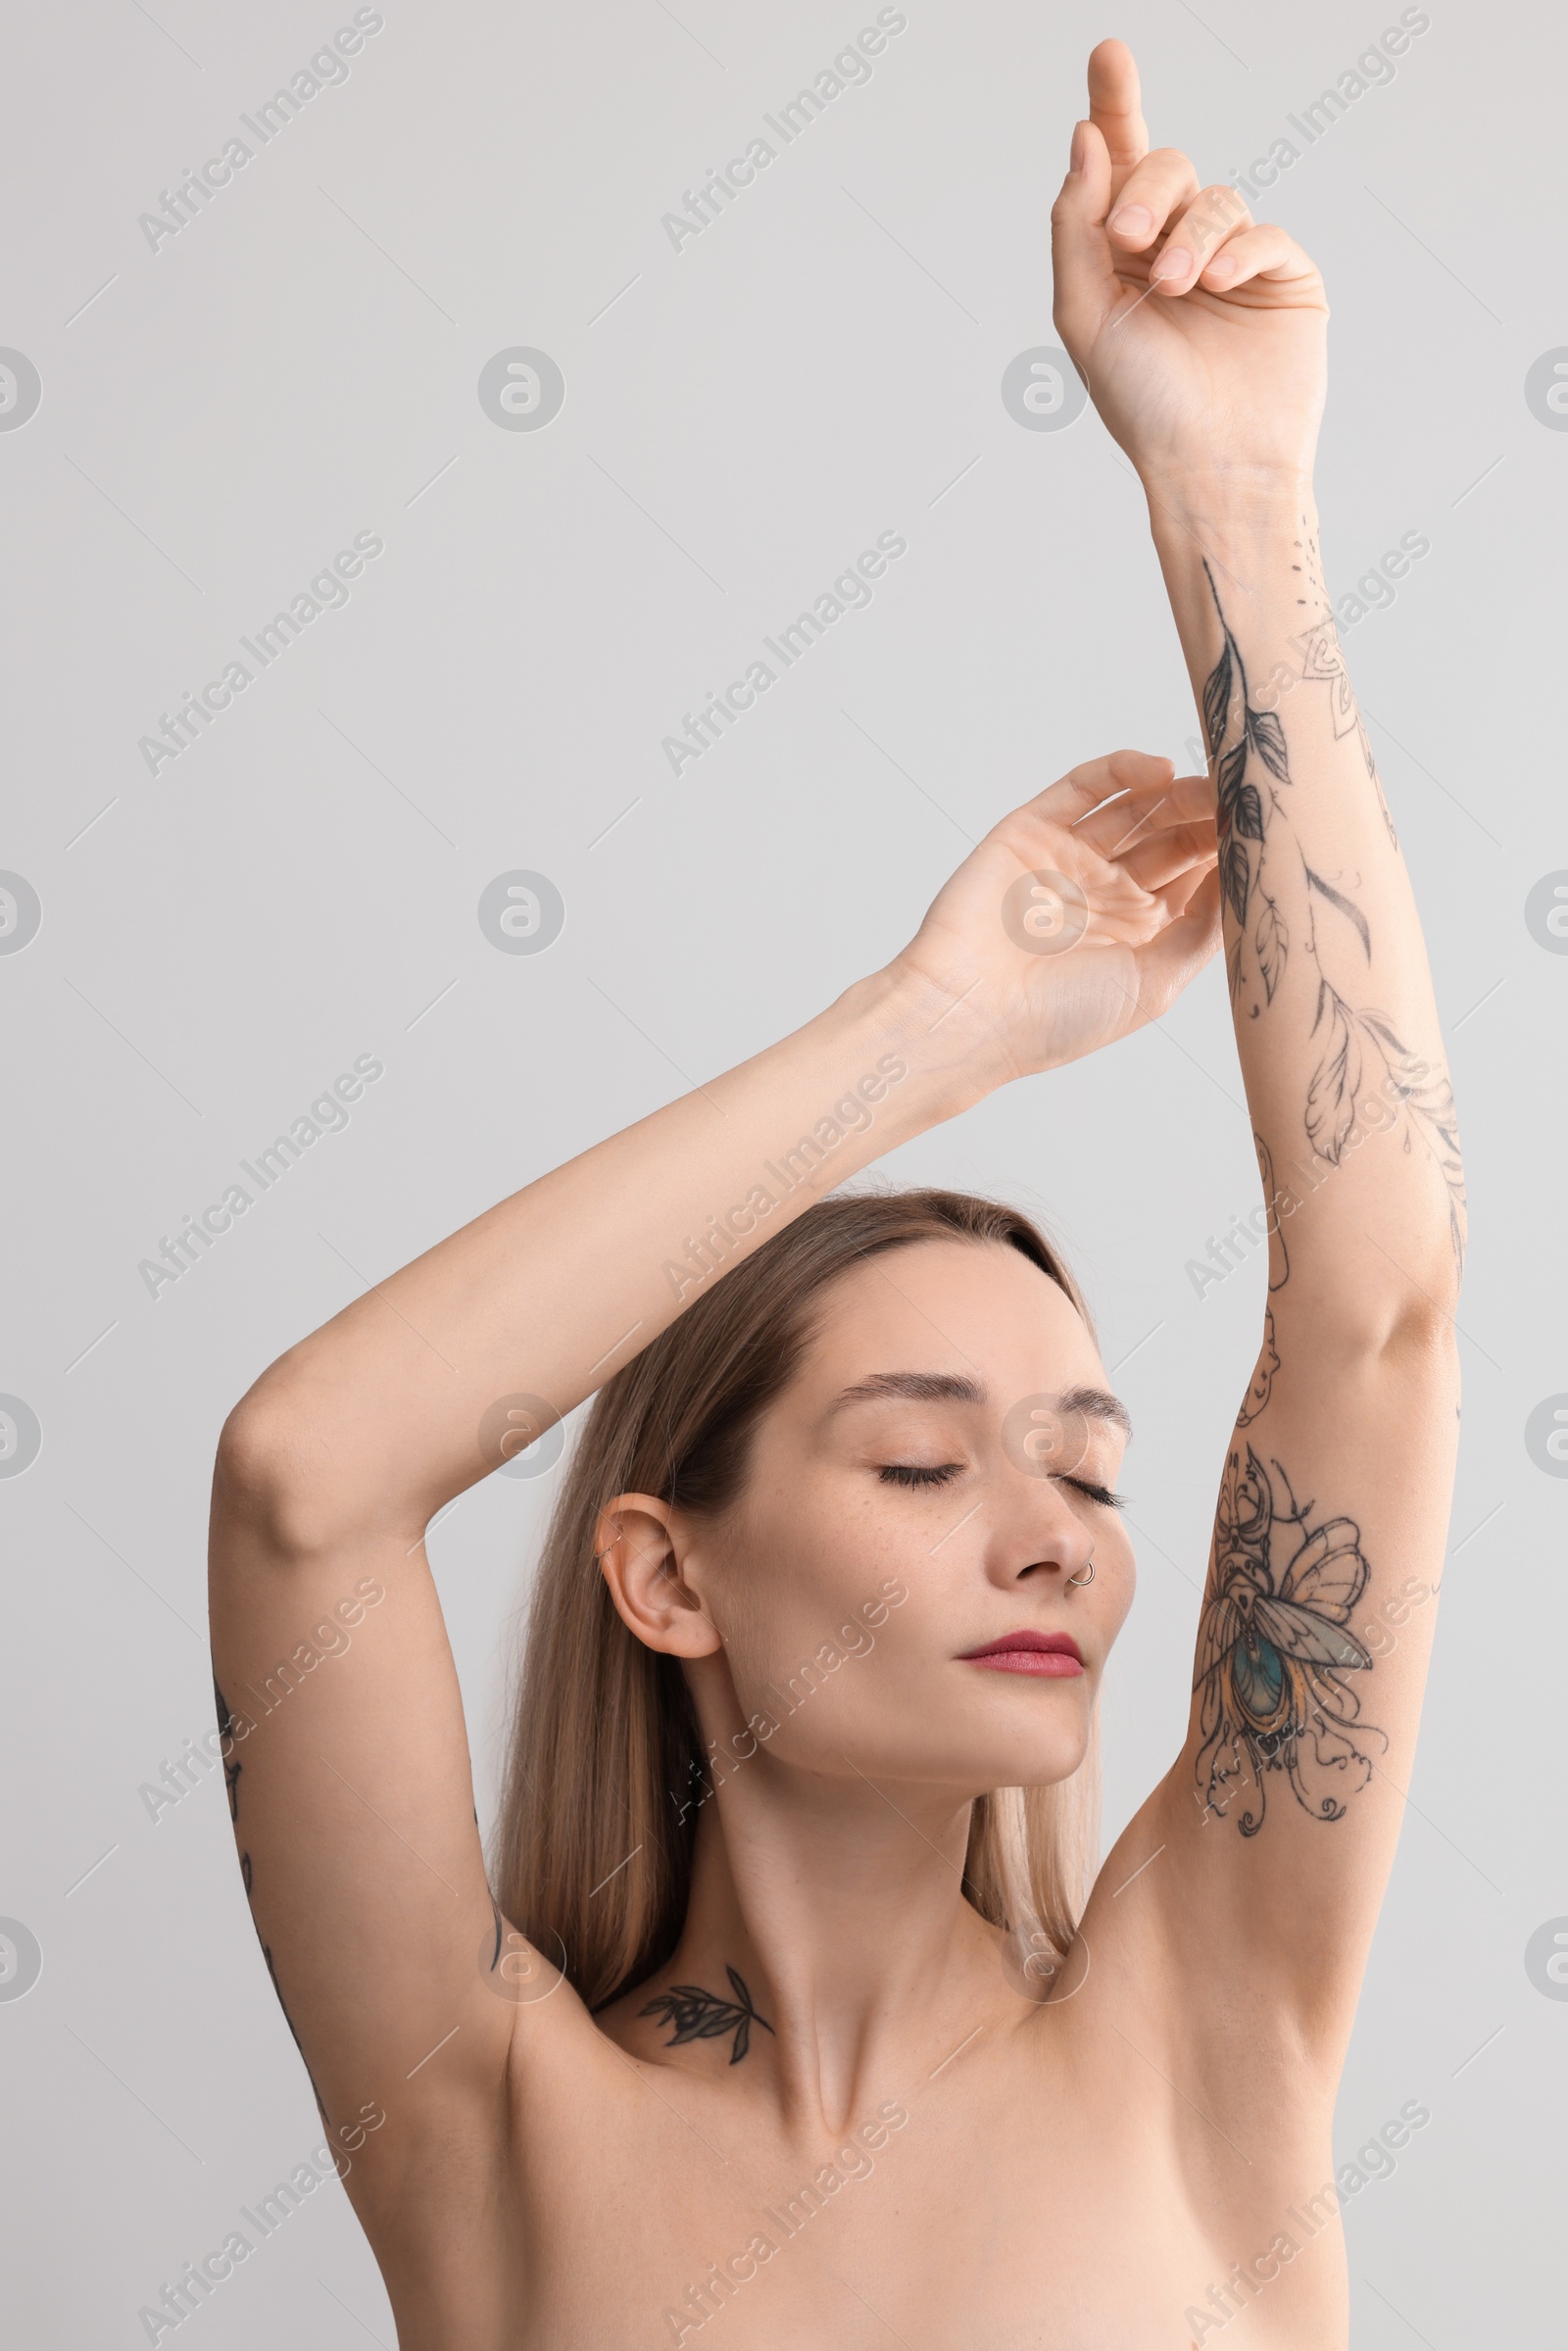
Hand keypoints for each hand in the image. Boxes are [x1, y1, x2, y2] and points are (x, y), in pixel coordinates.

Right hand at [889, 751, 1221, 1086]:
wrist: (967, 1016)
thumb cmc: (1056, 1019)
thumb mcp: (1154, 985)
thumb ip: (1201, 930)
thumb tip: (1244, 877)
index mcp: (1137, 930)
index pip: (1196, 875)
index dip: (1231, 852)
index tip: (1271, 834)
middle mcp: (1106, 890)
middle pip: (1171, 835)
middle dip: (1211, 817)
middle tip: (1249, 801)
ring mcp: (1069, 857)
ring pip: (1136, 807)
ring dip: (1179, 793)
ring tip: (1216, 786)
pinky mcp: (1033, 830)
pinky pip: (1084, 787)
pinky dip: (1123, 771)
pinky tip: (1161, 774)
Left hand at [1051, 41, 1327, 489]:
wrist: (1208, 464)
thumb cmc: (1142, 403)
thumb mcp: (1085, 312)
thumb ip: (1077, 223)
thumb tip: (1087, 137)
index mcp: (1120, 255)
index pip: (1117, 164)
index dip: (1115, 105)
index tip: (1108, 53)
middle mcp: (1175, 248)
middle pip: (1166, 166)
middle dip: (1146, 191)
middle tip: (1129, 238)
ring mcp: (1233, 259)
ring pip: (1216, 197)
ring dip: (1190, 237)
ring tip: (1178, 289)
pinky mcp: (1283, 277)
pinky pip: (1264, 232)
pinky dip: (1238, 251)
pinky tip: (1219, 286)